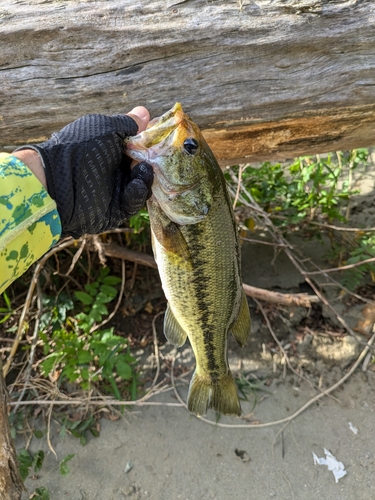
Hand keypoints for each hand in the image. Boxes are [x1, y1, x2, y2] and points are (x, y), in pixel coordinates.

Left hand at [14, 107, 152, 237]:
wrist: (58, 182)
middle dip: (153, 162)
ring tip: (142, 169)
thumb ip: (128, 124)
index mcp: (111, 149)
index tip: (164, 139)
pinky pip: (134, 202)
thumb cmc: (80, 148)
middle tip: (159, 157)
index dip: (151, 144)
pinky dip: (137, 192)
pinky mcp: (117, 210)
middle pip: (144, 167)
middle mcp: (114, 169)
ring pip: (143, 185)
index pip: (139, 148)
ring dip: (146, 176)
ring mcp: (116, 190)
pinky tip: (134, 184)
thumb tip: (145, 113)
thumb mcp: (105, 128)